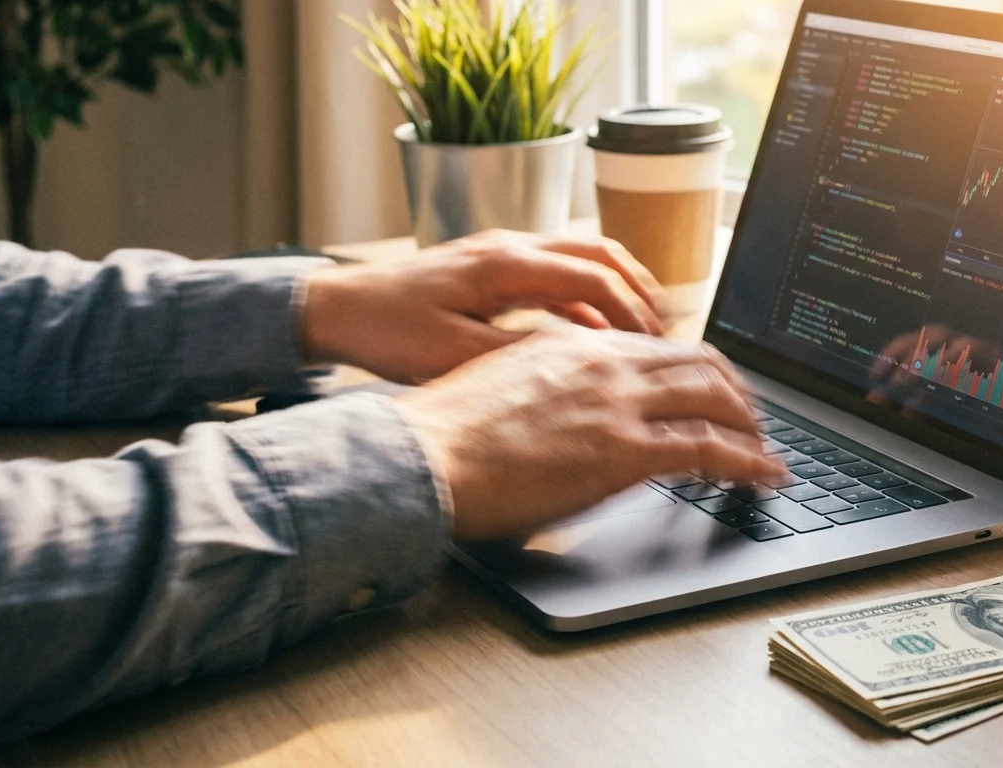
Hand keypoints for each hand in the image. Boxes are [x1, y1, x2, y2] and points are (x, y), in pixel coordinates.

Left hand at [301, 229, 666, 382]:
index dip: (631, 309)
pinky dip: (587, 296)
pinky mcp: (492, 267)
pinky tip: (596, 333)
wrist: (336, 309)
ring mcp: (501, 252)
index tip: (655, 343)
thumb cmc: (385, 331)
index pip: (591, 275)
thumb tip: (576, 366)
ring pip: (580, 257)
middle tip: (665, 332)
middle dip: (640, 290)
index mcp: (502, 265)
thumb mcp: (452, 357)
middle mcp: (508, 246)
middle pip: (598, 252)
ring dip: (617, 289)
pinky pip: (556, 272)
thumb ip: (516, 358)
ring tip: (644, 330)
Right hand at [395, 326, 784, 539]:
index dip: (696, 368)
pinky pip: (709, 449)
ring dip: (750, 424)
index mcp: (574, 343)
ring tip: (765, 447)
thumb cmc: (446, 435)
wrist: (423, 457)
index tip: (709, 388)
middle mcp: (604, 362)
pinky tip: (765, 476)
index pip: (657, 345)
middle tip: (751, 416)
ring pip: (714, 398)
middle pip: (699, 362)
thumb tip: (572, 406)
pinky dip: (749, 461)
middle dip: (736, 390)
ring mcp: (618, 403)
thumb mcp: (504, 385)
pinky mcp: (625, 450)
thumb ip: (549, 384)